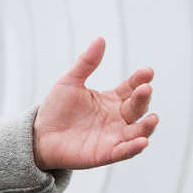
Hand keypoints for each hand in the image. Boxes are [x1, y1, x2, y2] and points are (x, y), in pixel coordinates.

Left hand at [31, 37, 157, 170]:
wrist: (39, 135)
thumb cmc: (56, 109)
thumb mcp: (70, 82)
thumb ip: (86, 63)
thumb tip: (100, 39)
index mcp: (112, 100)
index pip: (131, 88)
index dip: (139, 80)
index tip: (147, 72)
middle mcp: (117, 118)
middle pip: (136, 107)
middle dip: (143, 98)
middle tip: (145, 88)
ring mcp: (114, 136)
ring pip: (137, 131)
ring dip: (147, 126)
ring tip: (153, 118)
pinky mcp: (105, 153)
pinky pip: (124, 151)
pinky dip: (134, 148)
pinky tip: (142, 142)